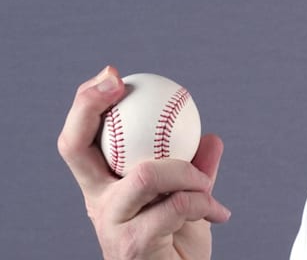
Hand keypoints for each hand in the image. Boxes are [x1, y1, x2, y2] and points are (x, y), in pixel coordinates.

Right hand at [58, 66, 229, 259]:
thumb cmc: (178, 243)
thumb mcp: (188, 200)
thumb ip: (195, 169)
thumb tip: (211, 137)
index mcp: (104, 186)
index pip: (78, 141)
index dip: (85, 104)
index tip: (111, 75)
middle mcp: (98, 201)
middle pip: (75, 147)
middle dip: (89, 106)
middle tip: (118, 84)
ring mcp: (111, 223)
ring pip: (145, 174)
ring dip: (188, 172)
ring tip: (208, 185)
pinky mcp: (133, 244)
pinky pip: (177, 205)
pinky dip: (204, 201)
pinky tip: (219, 212)